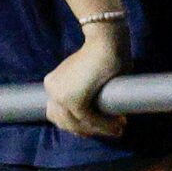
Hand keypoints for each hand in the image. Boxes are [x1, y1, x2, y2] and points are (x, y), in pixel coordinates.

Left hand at [43, 25, 127, 139]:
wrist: (106, 40)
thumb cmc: (102, 53)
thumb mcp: (86, 76)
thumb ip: (85, 92)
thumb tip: (96, 118)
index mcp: (52, 84)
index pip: (59, 115)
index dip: (77, 125)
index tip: (95, 129)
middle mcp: (52, 90)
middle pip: (66, 123)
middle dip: (87, 130)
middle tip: (111, 130)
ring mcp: (60, 96)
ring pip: (78, 125)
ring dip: (99, 130)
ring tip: (119, 128)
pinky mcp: (74, 100)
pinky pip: (90, 120)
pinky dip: (105, 126)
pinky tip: (119, 125)